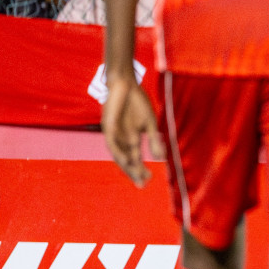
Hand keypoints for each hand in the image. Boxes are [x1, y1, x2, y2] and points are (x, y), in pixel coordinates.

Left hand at [101, 70, 163, 186]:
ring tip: (136, 175)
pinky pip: (111, 142)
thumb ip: (154, 139)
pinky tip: (125, 160)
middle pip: (126, 160)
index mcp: (132, 138)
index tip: (149, 181)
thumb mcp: (149, 123)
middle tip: (142, 184)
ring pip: (118, 154)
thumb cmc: (137, 102)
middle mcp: (121, 139)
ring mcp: (114, 134)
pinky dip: (118, 152)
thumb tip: (161, 157)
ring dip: (126, 166)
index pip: (135, 158)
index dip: (141, 170)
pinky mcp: (107, 126)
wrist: (125, 84)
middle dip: (134, 172)